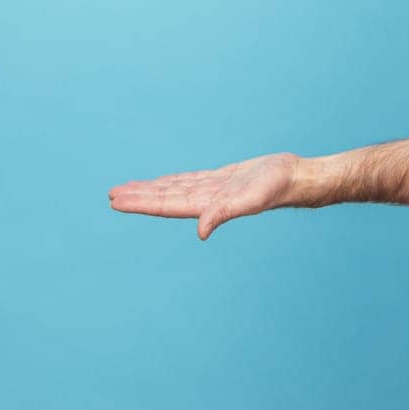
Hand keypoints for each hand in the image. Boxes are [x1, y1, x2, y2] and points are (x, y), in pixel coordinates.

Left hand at [107, 152, 300, 240]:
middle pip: (165, 198)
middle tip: (111, 194)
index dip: (140, 202)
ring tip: (129, 188)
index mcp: (207, 205)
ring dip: (152, 189)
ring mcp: (214, 190)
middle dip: (139, 196)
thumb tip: (201, 230)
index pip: (166, 204)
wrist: (297, 179)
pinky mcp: (223, 180)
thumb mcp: (250, 198)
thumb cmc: (278, 188)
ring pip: (175, 189)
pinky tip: (164, 181)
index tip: (116, 200)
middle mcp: (206, 200)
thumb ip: (224, 212)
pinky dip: (173, 181)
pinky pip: (191, 180)